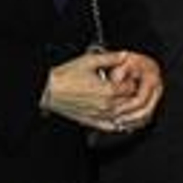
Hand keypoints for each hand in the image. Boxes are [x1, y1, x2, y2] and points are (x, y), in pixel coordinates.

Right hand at [42, 50, 160, 132]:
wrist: (49, 91)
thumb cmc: (65, 76)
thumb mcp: (89, 61)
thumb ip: (110, 58)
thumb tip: (124, 55)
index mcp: (108, 90)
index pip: (131, 87)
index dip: (133, 79)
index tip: (131, 75)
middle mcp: (107, 106)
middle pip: (131, 102)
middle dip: (134, 93)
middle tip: (131, 86)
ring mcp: (100, 116)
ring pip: (125, 116)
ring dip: (131, 109)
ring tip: (131, 101)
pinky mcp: (93, 122)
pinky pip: (113, 127)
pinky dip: (122, 124)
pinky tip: (124, 120)